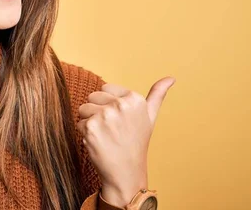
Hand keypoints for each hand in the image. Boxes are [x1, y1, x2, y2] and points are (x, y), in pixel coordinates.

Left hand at [76, 77, 175, 205]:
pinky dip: (85, 133)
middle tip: (111, 129)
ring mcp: (105, 116)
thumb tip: (171, 78)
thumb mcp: (150, 116)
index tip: (119, 119)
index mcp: (134, 98)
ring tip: (105, 135)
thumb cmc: (136, 142)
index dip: (108, 104)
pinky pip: (79, 122)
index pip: (105, 88)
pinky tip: (98, 142)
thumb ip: (157, 94)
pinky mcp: (91, 128)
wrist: (126, 172)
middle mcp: (121, 105)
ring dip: (90, 122)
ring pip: (83, 109)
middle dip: (98, 111)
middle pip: (92, 97)